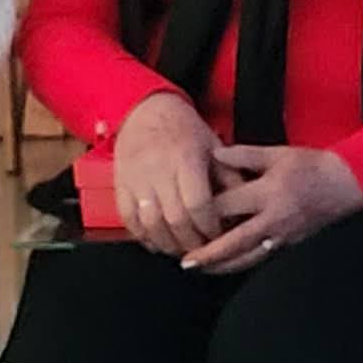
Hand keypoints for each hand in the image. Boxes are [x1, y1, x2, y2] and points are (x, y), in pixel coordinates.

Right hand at [112, 92, 230, 257]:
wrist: (145, 111)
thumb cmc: (183, 129)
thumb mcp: (213, 145)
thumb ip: (228, 176)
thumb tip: (241, 208)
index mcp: (186, 158)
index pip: (199, 203)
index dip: (209, 226)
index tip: (218, 236)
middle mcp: (159, 169)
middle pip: (175, 218)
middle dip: (191, 241)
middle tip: (202, 251)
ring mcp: (136, 179)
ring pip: (150, 223)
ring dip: (167, 244)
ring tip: (182, 250)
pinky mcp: (120, 185)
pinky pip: (128, 219)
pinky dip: (143, 236)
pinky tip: (157, 243)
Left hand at [184, 146, 362, 273]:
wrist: (348, 183)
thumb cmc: (313, 166)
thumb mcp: (278, 153)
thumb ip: (244, 155)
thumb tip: (214, 154)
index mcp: (269, 192)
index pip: (228, 206)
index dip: (204, 210)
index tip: (184, 212)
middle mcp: (274, 218)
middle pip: (234, 242)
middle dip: (208, 254)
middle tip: (186, 262)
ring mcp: (283, 235)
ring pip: (247, 258)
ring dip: (222, 266)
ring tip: (202, 270)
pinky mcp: (289, 243)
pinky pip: (260, 258)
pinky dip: (241, 264)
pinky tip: (228, 265)